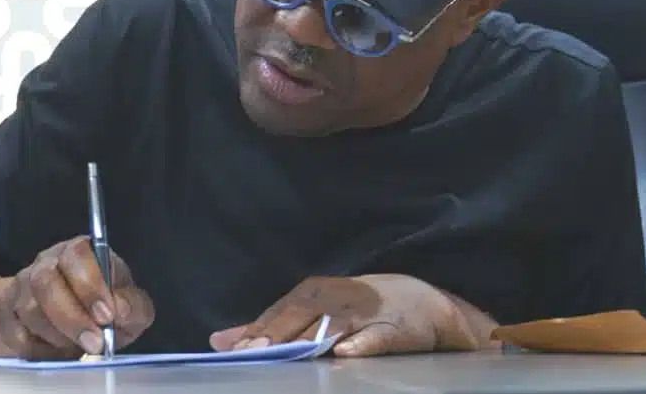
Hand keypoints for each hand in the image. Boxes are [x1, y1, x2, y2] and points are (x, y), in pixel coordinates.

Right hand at [0, 236, 154, 359]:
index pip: (76, 254)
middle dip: (72, 318)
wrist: (71, 320)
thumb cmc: (106, 306)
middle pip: (46, 282)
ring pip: (29, 309)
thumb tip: (120, 310)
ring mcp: (22, 284)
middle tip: (95, 342)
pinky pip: (16, 334)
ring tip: (79, 347)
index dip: (90, 285)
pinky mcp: (6, 311)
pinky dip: (40, 349)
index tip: (107, 315)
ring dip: (58, 335)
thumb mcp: (130, 305)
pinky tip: (58, 351)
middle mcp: (47, 262)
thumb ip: (133, 305)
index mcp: (79, 251)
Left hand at [209, 274, 482, 357]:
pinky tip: (344, 354)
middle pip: (301, 316)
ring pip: (332, 326)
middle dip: (277, 334)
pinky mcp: (392, 328)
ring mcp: (365, 311)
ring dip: (310, 340)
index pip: (280, 311)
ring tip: (289, 355)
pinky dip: (359, 344)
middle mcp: (336, 296)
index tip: (235, 350)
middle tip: (254, 353)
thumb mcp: (313, 310)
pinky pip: (374, 337)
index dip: (259, 330)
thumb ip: (269, 326)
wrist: (425, 303)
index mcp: (315, 291)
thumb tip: (220, 340)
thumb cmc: (358, 308)